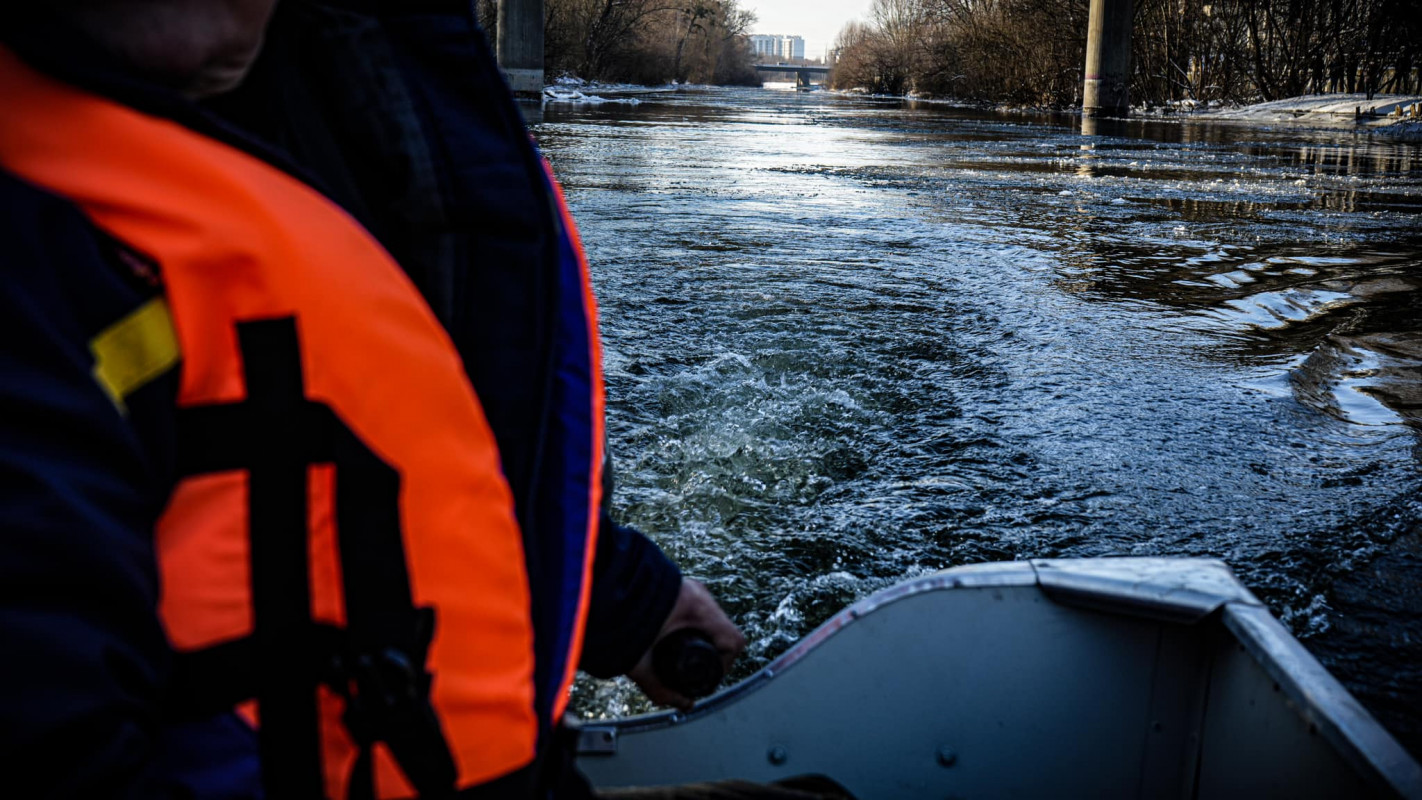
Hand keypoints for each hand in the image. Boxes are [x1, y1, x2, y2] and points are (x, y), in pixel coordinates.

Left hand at [627, 578, 745, 709]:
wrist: (594, 589)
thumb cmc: (615, 618)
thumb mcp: (640, 661)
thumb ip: (660, 688)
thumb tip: (685, 706)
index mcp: (696, 608)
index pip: (733, 638)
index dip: (727, 663)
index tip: (712, 676)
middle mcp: (697, 593)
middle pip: (723, 628)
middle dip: (715, 651)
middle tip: (700, 669)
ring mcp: (688, 585)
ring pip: (712, 616)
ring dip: (706, 637)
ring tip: (690, 654)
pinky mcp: (677, 584)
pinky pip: (698, 607)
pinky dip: (695, 625)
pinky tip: (680, 637)